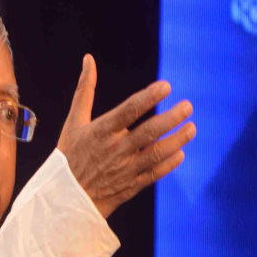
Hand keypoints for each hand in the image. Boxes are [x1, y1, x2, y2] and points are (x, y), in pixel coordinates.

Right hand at [57, 55, 194, 218]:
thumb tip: (89, 59)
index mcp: (101, 131)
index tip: (166, 86)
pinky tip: (180, 153)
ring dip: (177, 141)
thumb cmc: (70, 155)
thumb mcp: (74, 121)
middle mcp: (115, 150)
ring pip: (156, 154)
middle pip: (148, 132)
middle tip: (188, 106)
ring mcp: (124, 170)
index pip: (129, 111)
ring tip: (192, 128)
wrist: (64, 197)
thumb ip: (85, 90)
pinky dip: (168, 164)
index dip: (149, 97)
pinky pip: (153, 174)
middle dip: (171, 118)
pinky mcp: (130, 186)